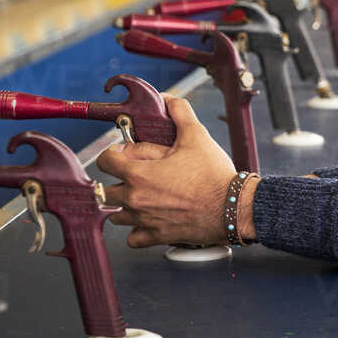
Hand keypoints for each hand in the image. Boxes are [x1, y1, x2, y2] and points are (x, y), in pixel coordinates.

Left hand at [96, 96, 235, 247]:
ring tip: (146, 198)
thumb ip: (180, 113)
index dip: (113, 153)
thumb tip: (168, 99)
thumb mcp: (197, 136)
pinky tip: (151, 219)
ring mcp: (144, 220)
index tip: (125, 154)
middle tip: (139, 176)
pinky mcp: (156, 236)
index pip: (104, 161)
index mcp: (139, 173)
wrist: (233, 207)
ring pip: (117, 215)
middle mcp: (135, 198)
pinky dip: (138, 230)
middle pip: (106, 191)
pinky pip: (132, 238)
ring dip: (126, 206)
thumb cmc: (213, 174)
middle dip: (119, 181)